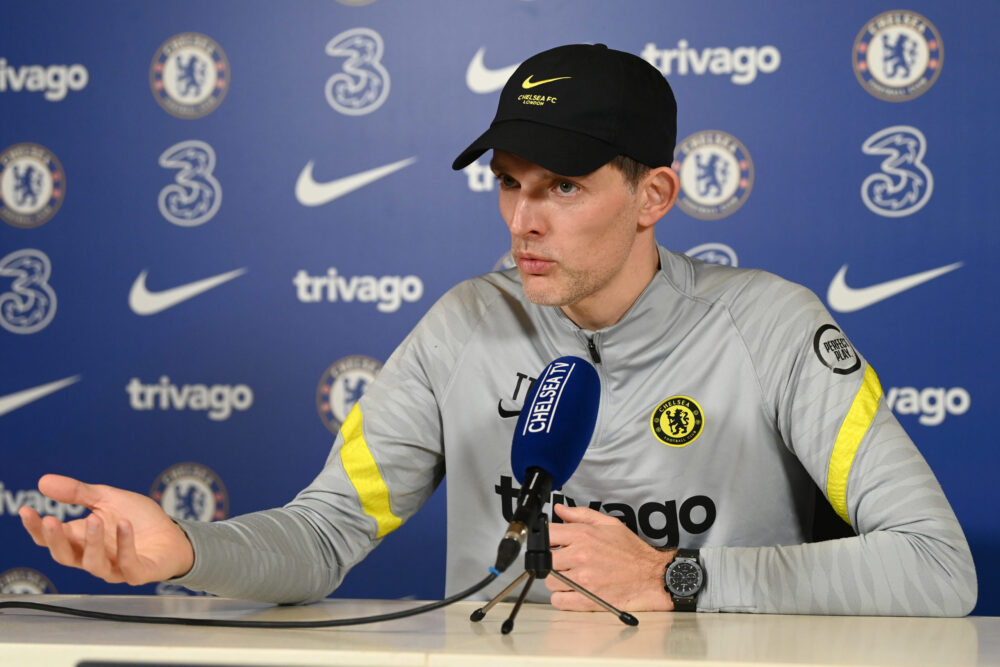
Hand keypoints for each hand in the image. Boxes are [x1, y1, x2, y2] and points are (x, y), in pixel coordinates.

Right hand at [19, 474, 194, 585]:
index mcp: (82, 540)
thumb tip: (43, 481)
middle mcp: (94, 557)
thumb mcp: (108, 499)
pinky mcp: (139, 573)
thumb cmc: (140, 519)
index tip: (26, 511)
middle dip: (55, 540)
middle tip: (50, 521)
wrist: (175, 535)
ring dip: (92, 542)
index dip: (37, 528)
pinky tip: (125, 524)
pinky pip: (128, 564)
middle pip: (65, 556)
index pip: (52, 540)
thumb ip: (79, 493)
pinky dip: (125, 544)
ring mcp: (116, 568)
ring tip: (94, 519)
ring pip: (93, 564)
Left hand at [546, 503, 672, 610]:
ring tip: (571, 577)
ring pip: (550, 582)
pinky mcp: (586, 600)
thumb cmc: (632, 551)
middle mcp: (580, 557)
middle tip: (564, 562)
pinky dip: (562, 597)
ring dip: (557, 580)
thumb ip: (581, 515)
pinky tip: (573, 591)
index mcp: (583, 536)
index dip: (545, 539)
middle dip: (553, 560)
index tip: (551, 544)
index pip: (547, 534)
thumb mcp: (609, 524)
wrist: (651, 577)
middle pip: (546, 560)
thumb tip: (560, 510)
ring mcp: (582, 580)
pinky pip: (559, 601)